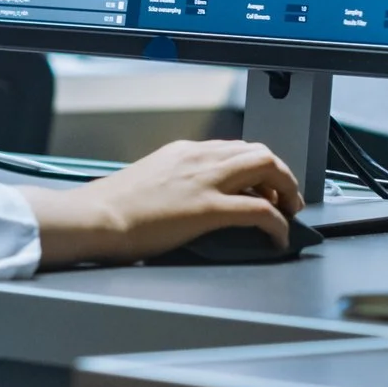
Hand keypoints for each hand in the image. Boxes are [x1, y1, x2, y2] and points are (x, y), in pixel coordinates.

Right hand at [18, 140, 304, 266]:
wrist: (96, 216)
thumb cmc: (113, 206)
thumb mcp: (149, 179)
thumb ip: (175, 180)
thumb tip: (190, 196)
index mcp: (185, 152)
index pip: (236, 149)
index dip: (258, 167)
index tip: (264, 185)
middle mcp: (200, 159)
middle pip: (260, 152)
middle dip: (282, 174)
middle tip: (287, 198)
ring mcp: (207, 181)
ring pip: (268, 169)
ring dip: (288, 191)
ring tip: (290, 214)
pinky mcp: (210, 209)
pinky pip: (260, 210)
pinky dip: (278, 224)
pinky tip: (278, 237)